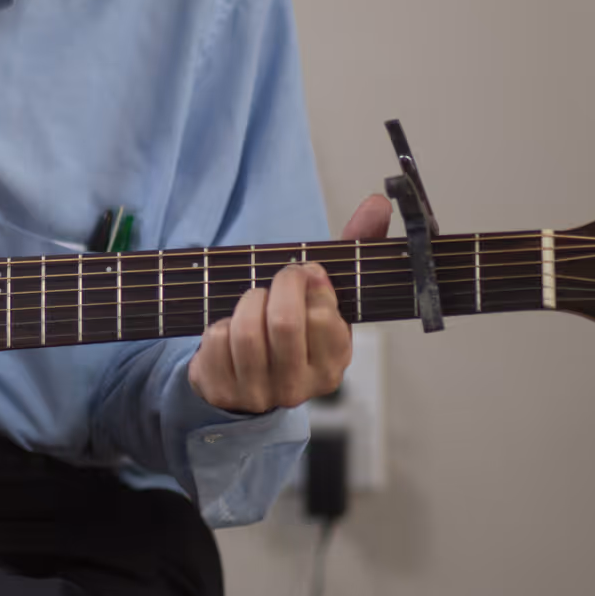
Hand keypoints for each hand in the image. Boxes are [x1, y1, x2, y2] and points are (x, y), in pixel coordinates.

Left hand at [187, 193, 391, 413]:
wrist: (247, 378)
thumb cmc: (294, 328)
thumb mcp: (327, 296)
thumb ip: (356, 247)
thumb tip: (378, 202)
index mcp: (332, 363)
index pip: (323, 316)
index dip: (307, 283)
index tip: (305, 275)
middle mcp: (300, 386)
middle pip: (284, 323)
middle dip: (277, 286)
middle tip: (278, 279)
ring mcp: (259, 393)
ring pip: (247, 332)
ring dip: (247, 303)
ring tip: (255, 301)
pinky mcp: (222, 390)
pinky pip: (216, 342)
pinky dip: (219, 324)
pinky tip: (231, 329)